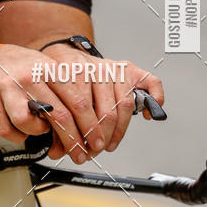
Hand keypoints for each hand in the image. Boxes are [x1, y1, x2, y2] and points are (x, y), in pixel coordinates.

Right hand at [0, 43, 163, 162]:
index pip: (80, 101)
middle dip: (75, 141)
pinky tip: (22, 130)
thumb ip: (74, 93)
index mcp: (52, 68)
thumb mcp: (54, 73)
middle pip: (60, 115)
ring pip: (31, 123)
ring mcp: (8, 86)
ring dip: (41, 134)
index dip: (92, 126)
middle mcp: (31, 75)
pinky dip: (18, 135)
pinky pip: (8, 128)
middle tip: (81, 154)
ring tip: (42, 132)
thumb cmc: (27, 71)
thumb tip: (101, 125)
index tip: (98, 143)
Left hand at [38, 43, 163, 160]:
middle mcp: (95, 68)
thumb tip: (57, 151)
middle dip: (101, 137)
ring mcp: (113, 68)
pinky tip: (146, 115)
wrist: (65, 55)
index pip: (82, 108)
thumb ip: (55, 124)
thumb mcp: (51, 97)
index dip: (83, 135)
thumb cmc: (60, 79)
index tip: (82, 151)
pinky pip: (150, 81)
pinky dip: (155, 98)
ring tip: (109, 143)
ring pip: (125, 103)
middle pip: (106, 110)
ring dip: (119, 130)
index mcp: (73, 72)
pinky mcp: (128, 68)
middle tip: (95, 150)